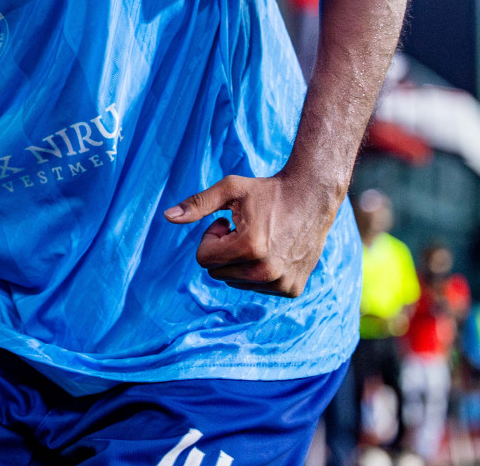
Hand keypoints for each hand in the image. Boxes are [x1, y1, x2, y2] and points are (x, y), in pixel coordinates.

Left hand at [164, 172, 341, 296]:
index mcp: (249, 248)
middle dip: (224, 251)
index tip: (226, 222)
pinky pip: (257, 288)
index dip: (211, 237)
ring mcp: (281, 284)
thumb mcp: (230, 190)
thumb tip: (167, 217)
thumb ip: (197, 204)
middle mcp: (267, 272)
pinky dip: (258, 272)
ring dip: (240, 262)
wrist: (313, 196)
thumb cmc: (267, 191)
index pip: (203, 260)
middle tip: (244, 229)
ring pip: (236, 282)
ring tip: (260, 239)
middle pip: (218, 272)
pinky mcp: (292, 290)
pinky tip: (274, 250)